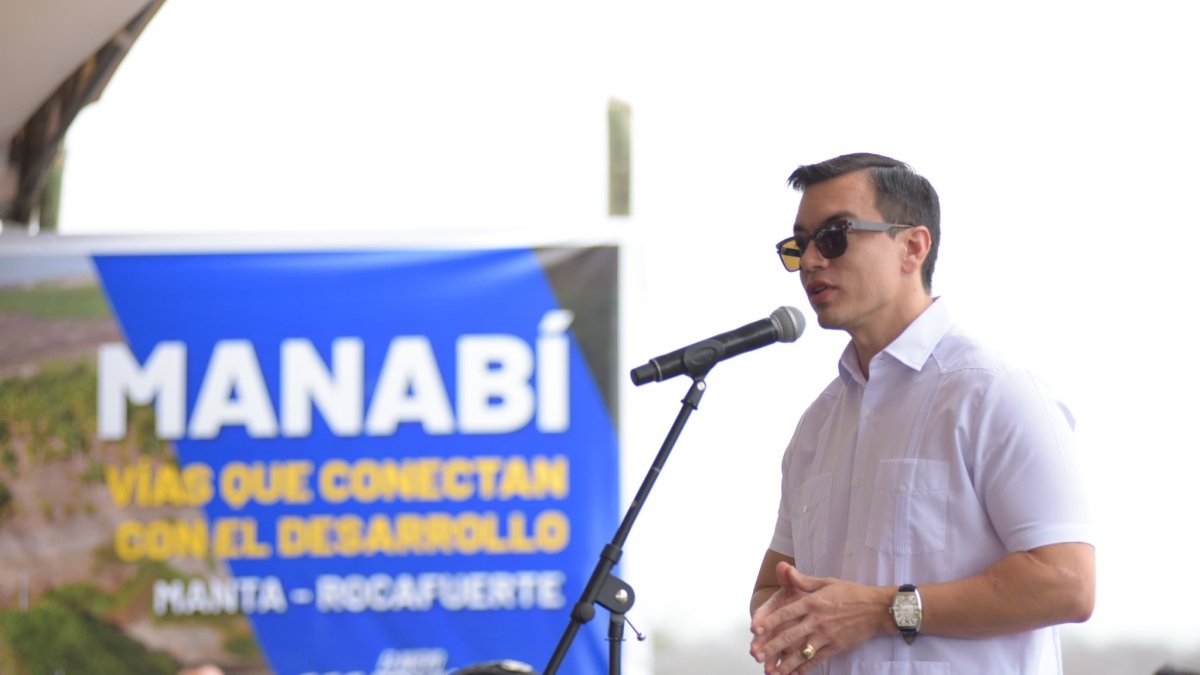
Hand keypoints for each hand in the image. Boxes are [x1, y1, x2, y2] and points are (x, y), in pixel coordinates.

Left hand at [750, 562, 888, 673]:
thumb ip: (804, 581)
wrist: (878, 609)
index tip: (756, 630)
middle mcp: (817, 620)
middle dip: (772, 646)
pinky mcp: (836, 647)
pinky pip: (817, 660)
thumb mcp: (827, 582)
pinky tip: (794, 674)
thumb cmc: (852, 593)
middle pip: (790, 636)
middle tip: (756, 654)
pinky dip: (804, 669)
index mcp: (813, 602)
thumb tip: (786, 569)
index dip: (770, 622)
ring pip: (802, 652)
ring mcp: (826, 636)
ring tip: (772, 671)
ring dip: (785, 663)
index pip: (786, 613)